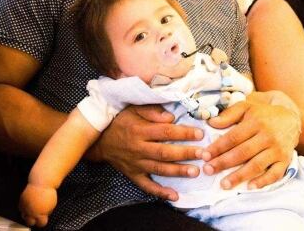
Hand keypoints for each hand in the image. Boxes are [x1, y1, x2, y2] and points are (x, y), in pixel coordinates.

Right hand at [19, 183, 56, 227]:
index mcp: (40, 214)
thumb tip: (44, 216)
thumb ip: (46, 212)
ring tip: (32, 213)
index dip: (42, 221)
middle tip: (36, 217)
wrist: (41, 183)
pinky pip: (21, 209)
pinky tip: (27, 207)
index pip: (41, 224)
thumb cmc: (48, 193)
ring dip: (27, 215)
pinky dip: (24, 209)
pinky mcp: (21, 201)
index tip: (43, 219)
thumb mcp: (51, 205)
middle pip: (30, 223)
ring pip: (24, 216)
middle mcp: (31, 212)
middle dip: (33, 221)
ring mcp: (25, 207)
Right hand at [89, 104, 203, 200]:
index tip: (200, 133)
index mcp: (140, 130)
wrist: (100, 140)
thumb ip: (152, 111)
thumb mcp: (133, 109)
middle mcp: (138, 148)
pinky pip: (147, 186)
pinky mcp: (133, 175)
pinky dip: (161, 192)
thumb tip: (171, 117)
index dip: (183, 133)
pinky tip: (175, 195)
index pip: (165, 132)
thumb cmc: (120, 121)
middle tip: (203, 154)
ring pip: (159, 169)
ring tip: (195, 172)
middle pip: (165, 152)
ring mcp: (136, 164)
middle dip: (185, 153)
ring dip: (178, 171)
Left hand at [201, 96, 299, 189]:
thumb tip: (210, 123)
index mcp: (256, 122)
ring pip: (257, 165)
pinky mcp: (286, 159)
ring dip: (239, 176)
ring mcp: (277, 149)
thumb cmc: (262, 113)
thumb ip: (228, 114)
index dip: (218, 147)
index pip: (233, 137)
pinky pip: (275, 173)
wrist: (291, 116)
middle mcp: (268, 136)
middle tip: (208, 170)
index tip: (204, 156)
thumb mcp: (246, 107)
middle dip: (223, 163)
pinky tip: (250, 187)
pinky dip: (263, 181)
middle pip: (243, 152)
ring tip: (224, 184)